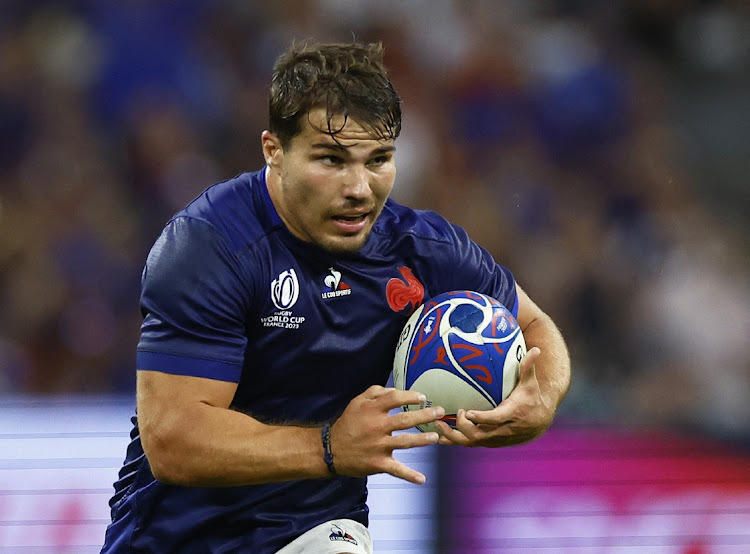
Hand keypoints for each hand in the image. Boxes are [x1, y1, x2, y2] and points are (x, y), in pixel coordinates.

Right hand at [331, 385, 443, 483]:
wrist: (330, 450)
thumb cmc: (347, 423)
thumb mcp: (356, 402)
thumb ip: (375, 393)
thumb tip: (395, 390)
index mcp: (372, 410)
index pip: (395, 399)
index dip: (410, 396)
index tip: (422, 398)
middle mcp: (376, 426)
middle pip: (405, 420)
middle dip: (425, 416)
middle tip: (440, 412)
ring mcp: (378, 446)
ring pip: (405, 442)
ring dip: (422, 440)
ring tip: (436, 437)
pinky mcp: (377, 463)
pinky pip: (396, 469)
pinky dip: (409, 475)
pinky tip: (422, 479)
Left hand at [435, 347, 554, 447]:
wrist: (539, 423)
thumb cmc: (532, 398)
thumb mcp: (530, 383)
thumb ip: (528, 367)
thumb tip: (536, 349)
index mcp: (512, 414)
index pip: (495, 419)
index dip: (481, 418)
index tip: (467, 412)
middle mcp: (503, 430)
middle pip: (480, 434)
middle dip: (464, 426)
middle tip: (456, 411)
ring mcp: (495, 439)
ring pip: (472, 442)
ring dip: (453, 436)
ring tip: (437, 425)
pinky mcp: (490, 442)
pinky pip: (470, 444)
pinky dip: (455, 441)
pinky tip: (439, 436)